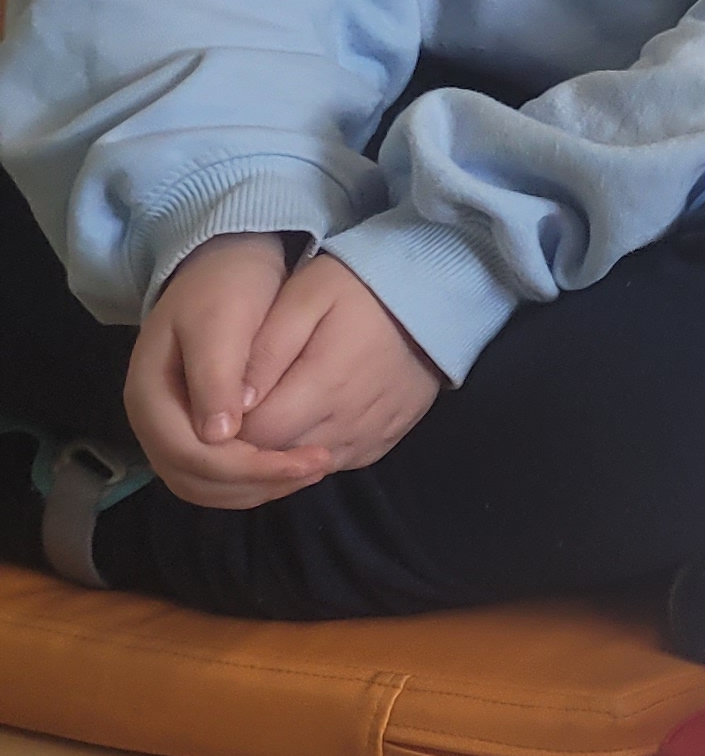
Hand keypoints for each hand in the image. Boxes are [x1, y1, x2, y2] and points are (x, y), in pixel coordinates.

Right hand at [124, 236, 326, 509]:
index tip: (303, 461)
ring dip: (255, 488)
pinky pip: (214, 474)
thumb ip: (216, 375)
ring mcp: (169, 427)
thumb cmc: (225, 287)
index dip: (246, 467)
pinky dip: (250, 480)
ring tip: (310, 470)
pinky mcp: (192, 429)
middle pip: (193, 478)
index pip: (189, 454)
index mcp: (149, 394)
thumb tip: (219, 436)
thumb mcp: (220, 320)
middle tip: (315, 468)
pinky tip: (292, 466)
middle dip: (254, 483)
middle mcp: (153, 419)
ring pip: (203, 484)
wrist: (225, 264)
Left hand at [236, 257, 443, 480]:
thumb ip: (266, 349)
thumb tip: (233, 404)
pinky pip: (336, 464)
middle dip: (248, 442)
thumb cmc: (360, 288)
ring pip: (305, 467)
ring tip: (273, 410)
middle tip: (240, 406)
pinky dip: (312, 451)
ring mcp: (370, 436)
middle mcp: (348, 422)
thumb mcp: (305, 297)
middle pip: (276, 457)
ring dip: (281, 449)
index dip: (227, 425)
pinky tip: (308, 419)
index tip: (220, 402)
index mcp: (323, 385)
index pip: (254, 434)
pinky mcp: (384, 441)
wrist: (435, 296)